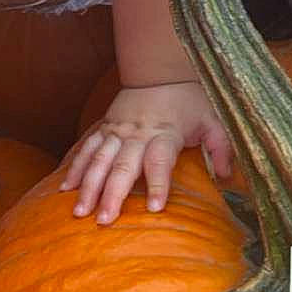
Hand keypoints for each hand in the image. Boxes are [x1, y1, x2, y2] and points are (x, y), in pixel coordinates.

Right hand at [60, 82, 231, 224]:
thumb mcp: (213, 119)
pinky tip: (65, 189)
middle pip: (123, 166)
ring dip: (88, 186)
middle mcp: (137, 133)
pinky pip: (86, 148)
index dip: (159, 184)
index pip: (160, 161)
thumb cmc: (189, 101)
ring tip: (80, 212)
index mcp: (165, 133)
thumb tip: (227, 176)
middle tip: (104, 221)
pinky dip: (75, 168)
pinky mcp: (104, 128)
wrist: (160, 70)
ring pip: (99, 159)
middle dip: (112, 194)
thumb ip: (221, 147)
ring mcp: (117, 130)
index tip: (155, 209)